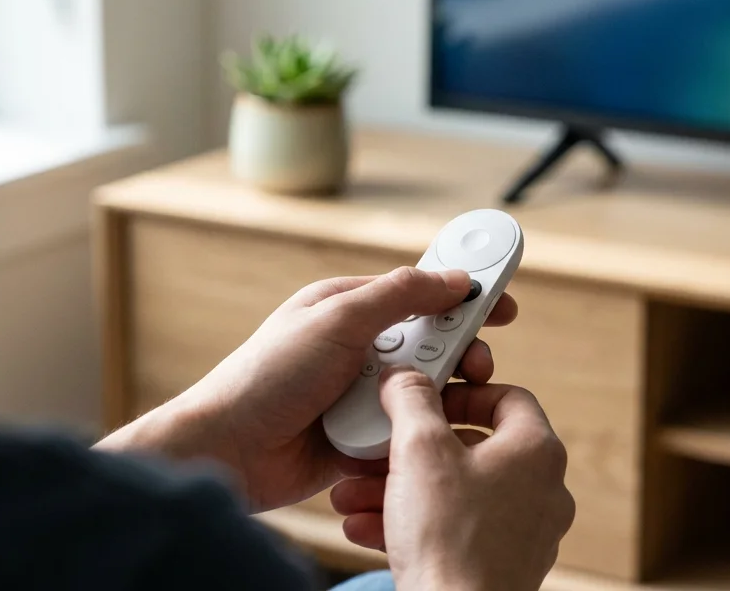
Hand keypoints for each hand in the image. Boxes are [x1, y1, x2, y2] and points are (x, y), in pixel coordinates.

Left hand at [95, 267, 517, 512]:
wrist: (227, 451)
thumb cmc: (267, 376)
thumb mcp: (337, 320)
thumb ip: (400, 295)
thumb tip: (453, 278)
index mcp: (349, 309)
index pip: (418, 292)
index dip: (462, 293)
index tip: (502, 299)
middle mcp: (358, 349)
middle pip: (432, 344)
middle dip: (461, 352)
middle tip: (478, 364)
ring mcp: (361, 395)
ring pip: (426, 391)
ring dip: (440, 396)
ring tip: (445, 405)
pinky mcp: (362, 438)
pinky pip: (409, 431)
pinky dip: (418, 433)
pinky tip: (424, 439)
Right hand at [331, 370, 575, 590]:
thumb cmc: (448, 538)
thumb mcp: (419, 449)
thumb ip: (412, 400)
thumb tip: (407, 377)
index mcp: (536, 451)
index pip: (507, 397)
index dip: (462, 392)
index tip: (426, 400)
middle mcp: (542, 490)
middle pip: (471, 449)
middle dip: (411, 452)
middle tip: (378, 451)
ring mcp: (525, 532)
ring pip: (456, 493)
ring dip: (402, 489)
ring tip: (356, 496)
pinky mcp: (503, 564)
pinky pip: (455, 530)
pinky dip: (415, 523)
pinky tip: (367, 528)